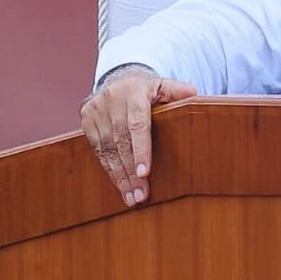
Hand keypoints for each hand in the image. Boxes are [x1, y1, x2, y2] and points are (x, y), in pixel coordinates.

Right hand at [80, 66, 196, 205]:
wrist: (117, 82)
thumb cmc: (146, 91)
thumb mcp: (163, 86)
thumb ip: (177, 91)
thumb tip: (193, 93)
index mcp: (134, 91)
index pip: (137, 124)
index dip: (141, 150)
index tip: (144, 173)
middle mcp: (112, 99)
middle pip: (121, 141)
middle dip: (131, 171)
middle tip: (141, 195)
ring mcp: (96, 110)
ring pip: (107, 149)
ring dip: (120, 176)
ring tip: (132, 197)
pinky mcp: (86, 119)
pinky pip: (98, 150)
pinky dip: (110, 170)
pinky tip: (120, 186)